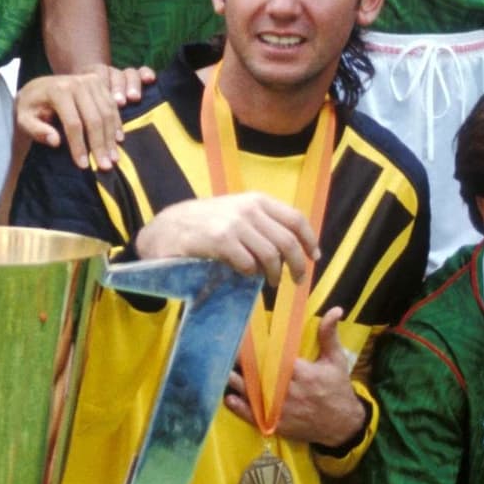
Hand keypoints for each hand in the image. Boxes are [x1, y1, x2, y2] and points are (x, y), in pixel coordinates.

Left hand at [15, 70, 126, 170]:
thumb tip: (55, 141)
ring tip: (113, 159)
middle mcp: (77, 82)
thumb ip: (36, 131)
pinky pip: (112, 106)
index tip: (83, 165)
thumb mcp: (24, 119)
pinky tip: (118, 141)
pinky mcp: (100, 82)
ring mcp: (91, 81)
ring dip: (111, 138)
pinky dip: (116, 124)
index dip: (79, 146)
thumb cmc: (31, 107)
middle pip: (94, 119)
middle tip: (105, 167)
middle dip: (99, 145)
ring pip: (106, 113)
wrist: (38, 86)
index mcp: (58, 91)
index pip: (73, 123)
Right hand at [135, 191, 318, 285]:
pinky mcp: (220, 241)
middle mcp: (248, 208)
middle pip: (288, 241)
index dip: (310, 240)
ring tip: (272, 283)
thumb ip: (262, 223)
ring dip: (275, 274)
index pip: (295, 219)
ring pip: (271, 255)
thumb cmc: (206, 223)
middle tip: (297, 280)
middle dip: (298, 265)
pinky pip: (248, 264)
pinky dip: (251, 274)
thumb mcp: (237, 212)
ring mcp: (234, 224)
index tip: (315, 257)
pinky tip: (245, 275)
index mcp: (257, 200)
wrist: (168, 228)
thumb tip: (293, 247)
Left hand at [224, 307, 366, 444]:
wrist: (342, 426)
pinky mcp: (278, 424)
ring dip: (237, 383)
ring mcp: (282, 410)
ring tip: (223, 371)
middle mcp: (290, 392)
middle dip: (244, 364)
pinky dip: (241, 408)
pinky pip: (255, 416)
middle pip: (260, 375)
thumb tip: (335, 309)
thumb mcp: (336, 361)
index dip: (258, 349)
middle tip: (226, 352)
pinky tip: (229, 398)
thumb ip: (329, 335)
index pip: (275, 358)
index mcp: (304, 373)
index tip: (243, 339)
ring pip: (254, 395)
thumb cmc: (337, 389)